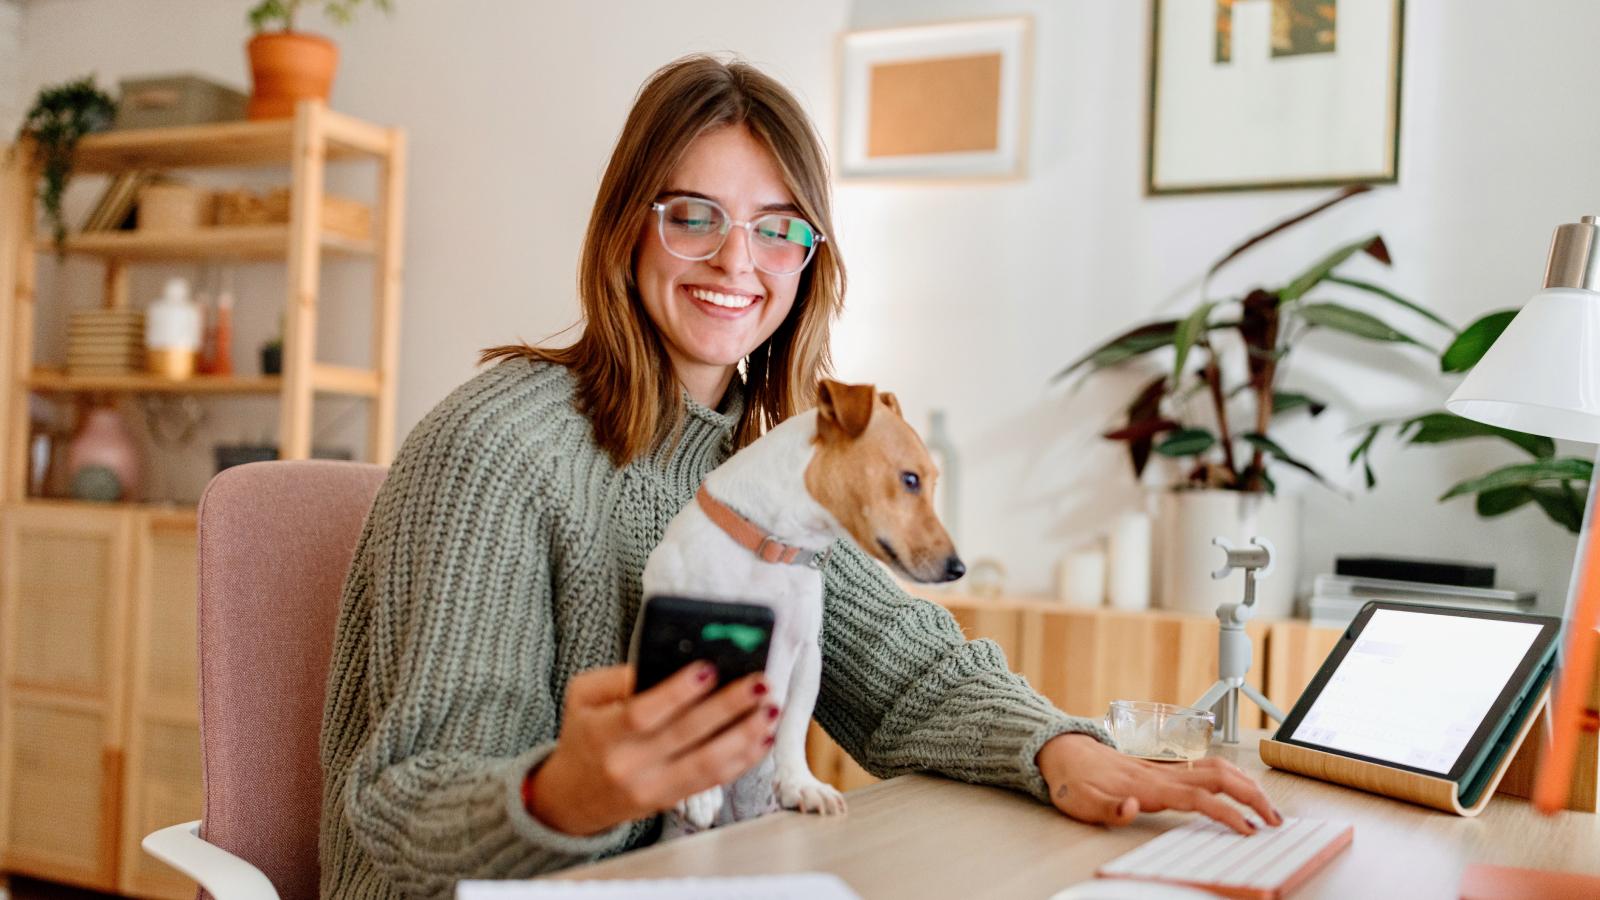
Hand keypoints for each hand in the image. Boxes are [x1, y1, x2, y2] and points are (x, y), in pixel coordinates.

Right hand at [525, 663, 777, 835]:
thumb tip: (670, 660)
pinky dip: (743, 759)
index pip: (643, 712)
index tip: (709, 668)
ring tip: (770, 709)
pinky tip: (763, 737)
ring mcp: (652, 788)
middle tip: (759, 683)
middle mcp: (628, 765)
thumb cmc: (585, 733)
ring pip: (707, 763)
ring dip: (745, 736)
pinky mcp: (671, 801)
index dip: (677, 692)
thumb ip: (619, 677)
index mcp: (603, 734)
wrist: (573, 797)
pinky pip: (713, 780)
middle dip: (727, 707)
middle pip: (685, 735)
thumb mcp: (584, 697)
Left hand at [1036, 733, 1281, 834]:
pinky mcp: (1162, 767)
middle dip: (1252, 796)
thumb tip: (1130, 808)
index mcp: (1147, 786)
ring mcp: (1164, 768)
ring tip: (1266, 806)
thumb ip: (1106, 809)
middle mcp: (1161, 774)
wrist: (1061, 751)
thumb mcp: (1079, 803)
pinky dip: (1231, 776)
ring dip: (1246, 784)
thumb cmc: (1071, 781)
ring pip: (1217, 767)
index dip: (1227, 813)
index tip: (1249, 830)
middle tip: (1275, 820)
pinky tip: (1240, 788)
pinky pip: (1204, 767)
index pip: (1199, 798)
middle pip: (1220, 777)